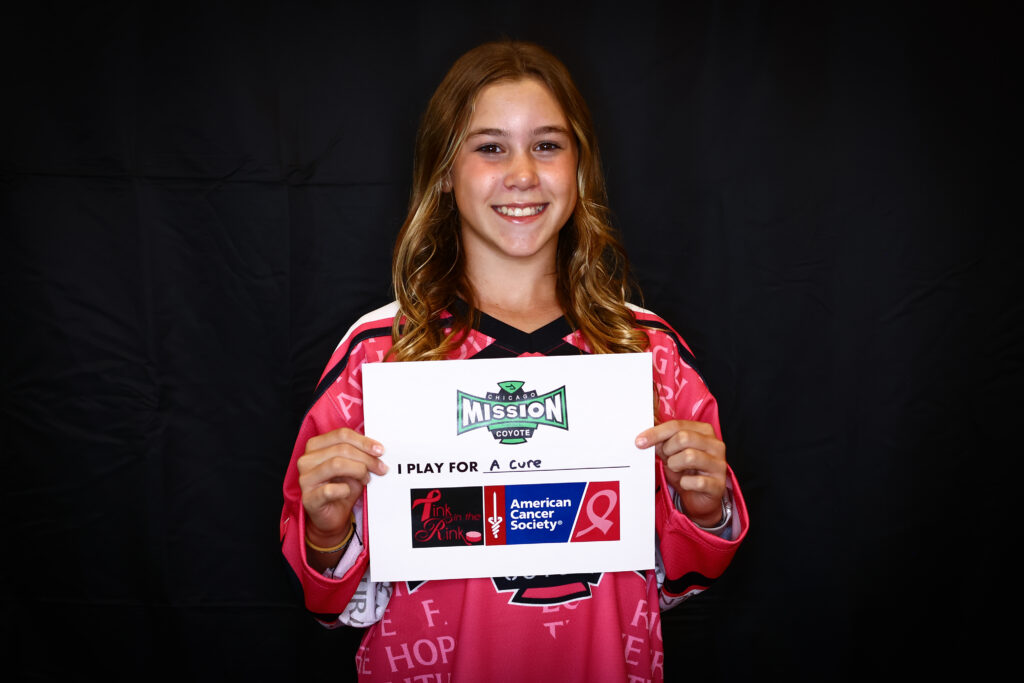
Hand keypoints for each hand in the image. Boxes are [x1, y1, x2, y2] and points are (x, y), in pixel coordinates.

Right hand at [297, 428, 386, 546]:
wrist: (333, 515)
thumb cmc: (342, 487)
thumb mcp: (353, 466)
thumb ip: (361, 454)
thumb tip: (378, 449)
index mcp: (316, 446)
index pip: (341, 435)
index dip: (364, 441)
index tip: (380, 450)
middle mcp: (306, 460)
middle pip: (341, 449)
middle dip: (366, 458)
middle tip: (381, 468)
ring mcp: (305, 479)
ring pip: (336, 464)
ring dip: (358, 471)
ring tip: (366, 479)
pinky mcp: (308, 498)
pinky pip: (330, 490)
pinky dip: (345, 490)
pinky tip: (349, 492)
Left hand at [635, 420, 726, 526]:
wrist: (699, 497)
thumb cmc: (686, 471)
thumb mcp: (671, 452)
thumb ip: (661, 440)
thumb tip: (645, 429)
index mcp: (704, 431)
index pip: (677, 425)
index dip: (655, 433)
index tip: (640, 442)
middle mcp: (715, 445)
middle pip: (683, 438)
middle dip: (668, 450)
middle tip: (667, 459)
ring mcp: (719, 464)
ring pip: (689, 456)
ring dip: (675, 465)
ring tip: (677, 470)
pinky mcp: (718, 484)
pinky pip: (696, 481)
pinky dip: (685, 483)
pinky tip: (686, 483)